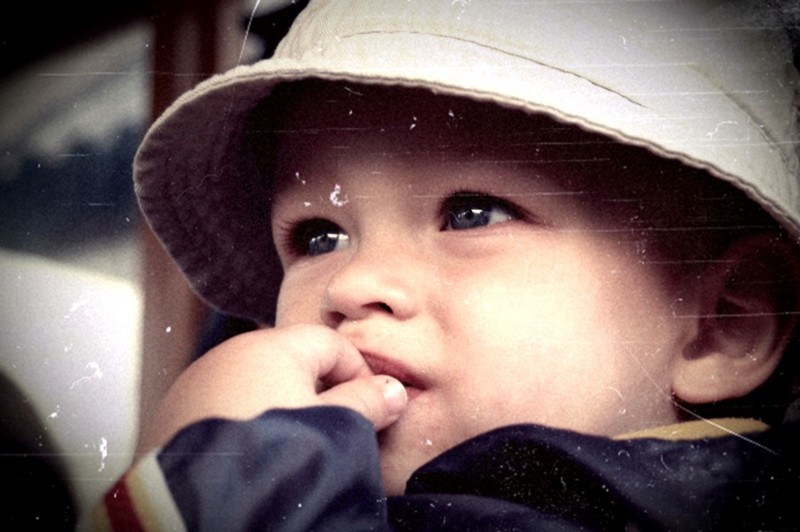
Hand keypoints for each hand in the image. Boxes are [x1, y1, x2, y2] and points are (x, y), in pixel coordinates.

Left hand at [138, 324, 407, 451]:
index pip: (332, 343)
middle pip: (292, 362)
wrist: (199, 507)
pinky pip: (225, 407)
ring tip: (293, 449)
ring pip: (256, 385)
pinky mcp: (173, 415)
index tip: (373, 409)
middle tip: (336, 432)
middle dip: (320, 393)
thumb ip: (368, 402)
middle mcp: (228, 354)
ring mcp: (196, 384)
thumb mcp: (337, 428)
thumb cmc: (278, 457)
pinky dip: (247, 423)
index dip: (361, 375)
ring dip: (282, 409)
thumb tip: (393, 390)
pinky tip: (255, 456)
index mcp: (271, 346)